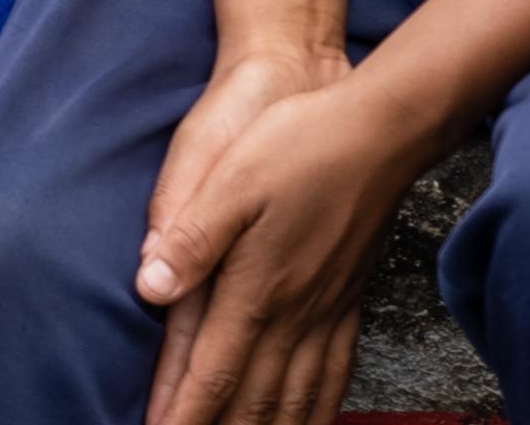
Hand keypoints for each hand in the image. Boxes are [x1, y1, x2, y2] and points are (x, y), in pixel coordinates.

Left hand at [134, 73, 427, 424]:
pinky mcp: (348, 302)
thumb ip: (191, 238)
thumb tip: (149, 290)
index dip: (183, 416)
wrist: (381, 133)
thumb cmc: (299, 146)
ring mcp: (327, 313)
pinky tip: (307, 420)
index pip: (212, 375)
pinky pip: (334, 377)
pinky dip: (316, 411)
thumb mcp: (231, 179)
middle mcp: (294, 314)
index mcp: (256, 289)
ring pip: (295, 400)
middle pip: (253, 403)